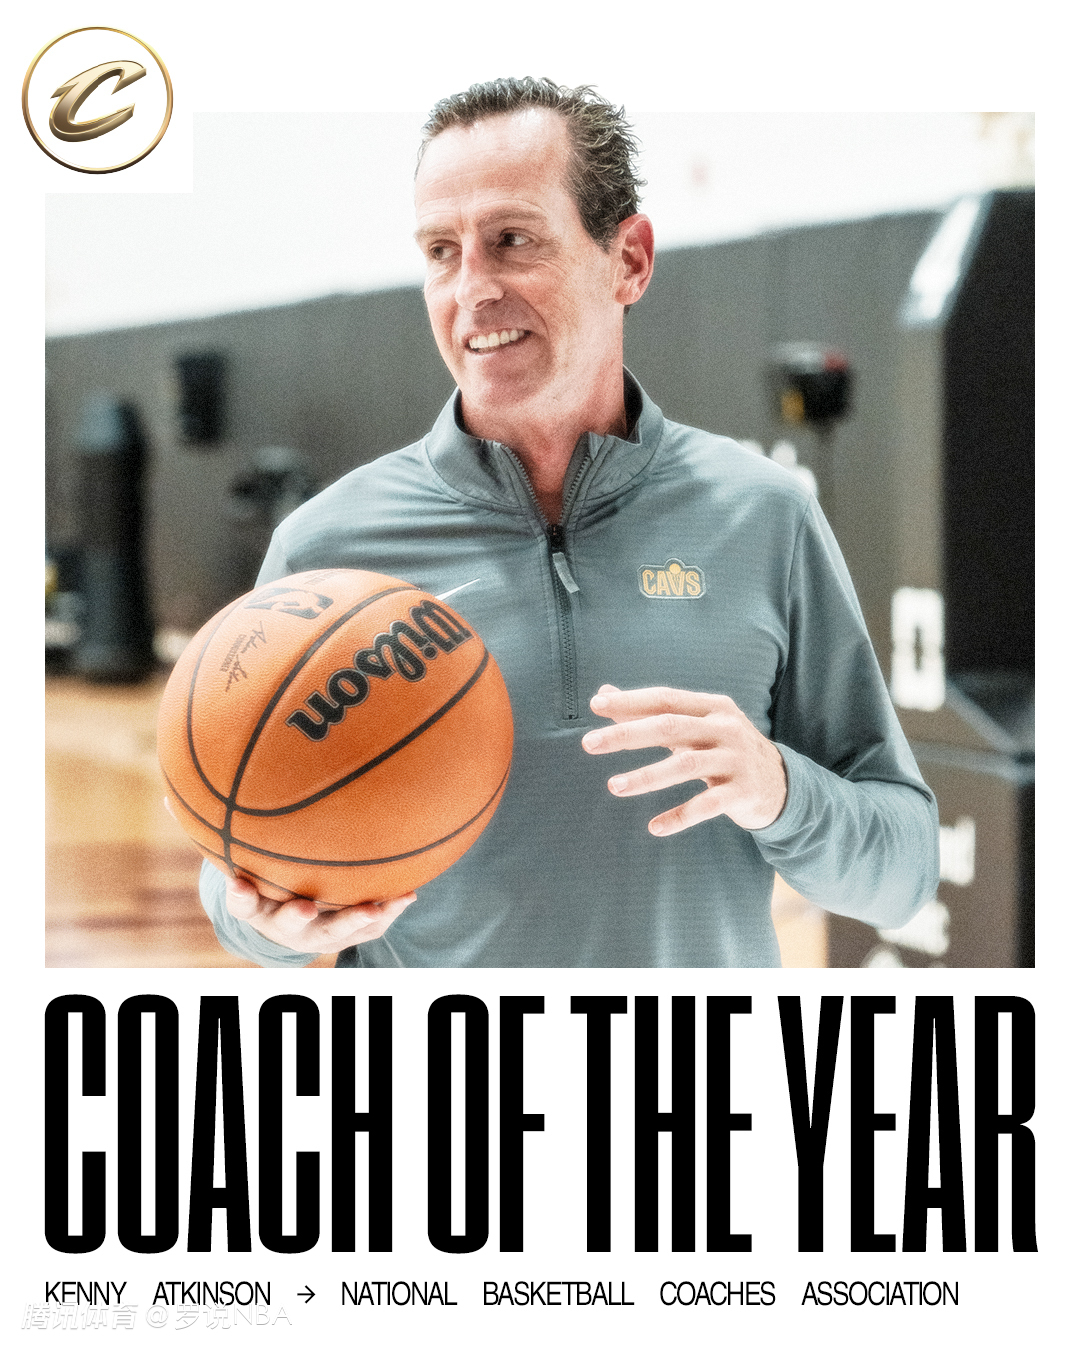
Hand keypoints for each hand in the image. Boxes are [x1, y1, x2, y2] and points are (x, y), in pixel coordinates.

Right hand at [163, 797, 416, 953]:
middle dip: (298, 918)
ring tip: (378, 905)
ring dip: (356, 920)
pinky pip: (371, 927)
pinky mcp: (350, 933)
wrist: (299, 919)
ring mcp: (320, 933)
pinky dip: (389, 911)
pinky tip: (410, 892)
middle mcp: (286, 925)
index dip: (237, 896)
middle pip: (290, 925)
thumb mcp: (238, 859)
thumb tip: (172, 796)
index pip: (240, 903)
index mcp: (256, 906)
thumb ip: (215, 829)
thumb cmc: (264, 880)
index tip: (236, 882)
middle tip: (306, 908)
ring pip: (337, 932)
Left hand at [581, 684, 787, 834]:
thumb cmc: (722, 749)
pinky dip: (680, 816)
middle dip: (627, 734)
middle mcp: (725, 728)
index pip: (665, 699)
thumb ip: (649, 712)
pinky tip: (654, 828)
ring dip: (646, 776)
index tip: (595, 705)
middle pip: (670, 727)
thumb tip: (603, 693)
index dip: (631, 701)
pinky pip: (707, 806)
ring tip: (613, 786)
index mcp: (712, 707)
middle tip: (588, 743)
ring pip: (686, 766)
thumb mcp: (694, 725)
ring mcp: (736, 760)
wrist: (780, 784)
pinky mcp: (743, 792)